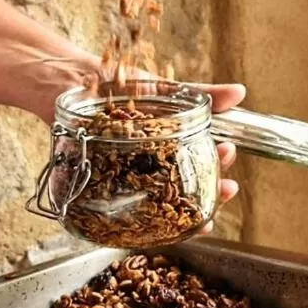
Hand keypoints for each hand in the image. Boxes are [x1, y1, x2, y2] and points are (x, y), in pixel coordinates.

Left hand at [35, 55, 246, 234]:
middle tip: (223, 189)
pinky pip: (106, 210)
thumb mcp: (159, 89)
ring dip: (174, 217)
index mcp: (161, 150)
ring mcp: (117, 177)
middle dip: (204, 197)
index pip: (193, 174)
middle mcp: (141, 169)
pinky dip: (115, 224)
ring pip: (148, 207)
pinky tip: (131, 230)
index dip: (213, 184)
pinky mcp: (88, 182)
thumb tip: (238, 93)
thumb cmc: (115, 85)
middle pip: (178, 194)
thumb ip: (199, 93)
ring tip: (197, 216)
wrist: (68, 78)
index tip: (230, 183)